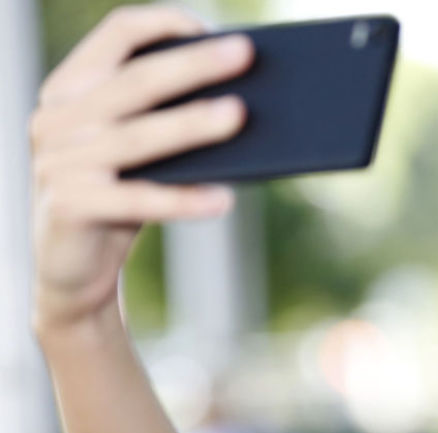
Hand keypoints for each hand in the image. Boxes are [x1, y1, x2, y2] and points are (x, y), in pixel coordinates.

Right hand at [28, 4, 253, 333]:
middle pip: (136, 81)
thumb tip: (242, 102)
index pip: (117, 35)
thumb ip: (163, 119)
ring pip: (139, 137)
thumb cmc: (118, 195)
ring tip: (240, 117)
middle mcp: (57, 119)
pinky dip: (183, 199)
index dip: (165, 24)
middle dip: (194, 65)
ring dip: (192, 124)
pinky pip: (138, 199)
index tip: (212, 29)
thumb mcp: (134, 151)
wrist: (73, 268)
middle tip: (244, 54)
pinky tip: (223, 199)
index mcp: (70, 89)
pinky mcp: (69, 207)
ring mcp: (58, 163)